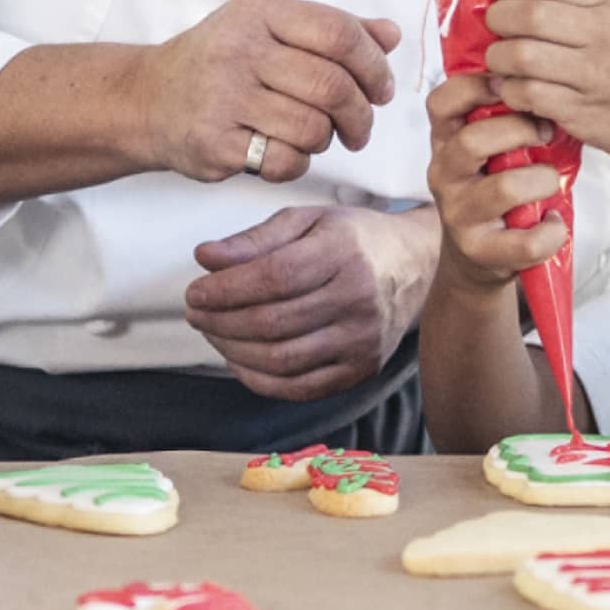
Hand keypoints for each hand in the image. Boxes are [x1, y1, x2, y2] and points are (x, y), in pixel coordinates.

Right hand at [135, 0, 399, 183]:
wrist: (147, 99)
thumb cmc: (222, 60)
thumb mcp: (270, 28)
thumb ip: (332, 29)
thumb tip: (390, 34)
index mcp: (259, 11)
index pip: (339, 33)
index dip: (373, 65)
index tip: (382, 89)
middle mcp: (238, 49)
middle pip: (332, 86)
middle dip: (360, 114)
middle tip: (359, 127)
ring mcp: (222, 97)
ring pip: (313, 128)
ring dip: (327, 139)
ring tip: (316, 135)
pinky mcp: (214, 143)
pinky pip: (285, 162)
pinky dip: (299, 162)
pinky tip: (286, 151)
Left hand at [184, 204, 437, 400]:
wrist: (414, 265)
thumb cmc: (352, 239)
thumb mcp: (307, 221)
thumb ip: (255, 239)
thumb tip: (205, 258)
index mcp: (343, 253)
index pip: (273, 278)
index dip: (225, 290)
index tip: (195, 292)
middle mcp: (358, 299)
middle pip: (272, 323)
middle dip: (221, 321)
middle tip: (196, 313)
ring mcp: (362, 341)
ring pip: (281, 360)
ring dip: (233, 351)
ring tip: (213, 332)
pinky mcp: (361, 370)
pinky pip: (298, 388)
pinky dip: (258, 379)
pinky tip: (239, 358)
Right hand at [426, 75, 566, 289]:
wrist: (477, 255)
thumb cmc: (495, 186)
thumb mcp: (489, 147)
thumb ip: (504, 115)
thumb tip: (545, 78)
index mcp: (445, 140)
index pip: (442, 101)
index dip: (476, 86)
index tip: (511, 85)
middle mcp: (444, 173)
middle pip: (473, 140)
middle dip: (520, 130)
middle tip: (546, 134)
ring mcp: (458, 214)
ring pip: (504, 187)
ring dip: (542, 180)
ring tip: (551, 182)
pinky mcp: (479, 250)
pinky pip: (525, 241)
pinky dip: (551, 230)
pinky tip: (553, 222)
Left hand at [482, 0, 609, 163]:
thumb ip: (574, 0)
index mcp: (607, 2)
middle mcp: (601, 33)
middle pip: (528, 15)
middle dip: (497, 20)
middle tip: (495, 29)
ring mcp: (592, 74)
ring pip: (522, 56)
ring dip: (499, 59)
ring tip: (502, 63)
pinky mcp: (583, 111)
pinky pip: (528, 95)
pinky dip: (511, 92)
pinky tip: (515, 91)